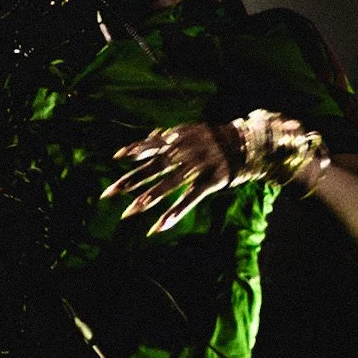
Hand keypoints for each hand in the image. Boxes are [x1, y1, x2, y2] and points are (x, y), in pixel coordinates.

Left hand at [101, 122, 239, 234]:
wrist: (250, 143)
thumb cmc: (218, 139)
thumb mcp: (194, 132)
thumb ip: (172, 136)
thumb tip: (152, 135)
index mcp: (180, 139)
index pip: (153, 145)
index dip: (135, 150)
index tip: (116, 157)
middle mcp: (185, 152)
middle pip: (153, 168)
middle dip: (129, 181)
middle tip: (107, 194)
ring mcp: (198, 167)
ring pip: (169, 185)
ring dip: (148, 199)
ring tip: (130, 212)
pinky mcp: (211, 182)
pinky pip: (190, 199)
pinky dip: (175, 213)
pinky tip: (160, 225)